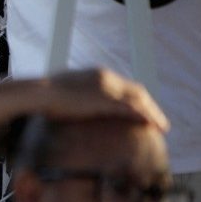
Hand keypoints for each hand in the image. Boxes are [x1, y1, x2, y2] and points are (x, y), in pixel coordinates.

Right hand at [38, 68, 168, 130]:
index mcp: (97, 74)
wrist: (39, 94)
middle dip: (150, 106)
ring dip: (153, 113)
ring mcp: (107, 88)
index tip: (142, 110)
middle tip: (158, 120)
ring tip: (162, 127)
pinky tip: (152, 127)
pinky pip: (132, 109)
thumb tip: (74, 103)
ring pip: (139, 100)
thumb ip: (76, 94)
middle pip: (137, 91)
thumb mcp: (64, 91)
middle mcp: (106, 77)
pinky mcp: (105, 100)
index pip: (124, 86)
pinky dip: (145, 117)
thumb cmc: (45, 95)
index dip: (136, 98)